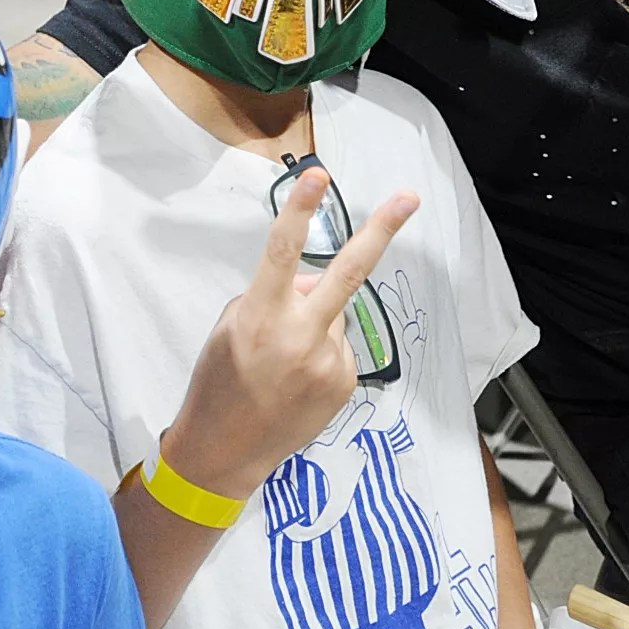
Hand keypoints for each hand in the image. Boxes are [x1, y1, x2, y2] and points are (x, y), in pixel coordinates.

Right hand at [159, 169, 417, 499]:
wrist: (226, 452)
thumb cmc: (218, 381)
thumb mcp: (229, 326)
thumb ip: (271, 294)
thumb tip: (312, 282)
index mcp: (260, 316)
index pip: (282, 252)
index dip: (301, 211)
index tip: (319, 176)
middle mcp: (300, 336)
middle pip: (349, 273)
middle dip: (382, 230)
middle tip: (410, 197)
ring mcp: (328, 362)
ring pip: (334, 313)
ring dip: (317, 318)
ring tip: (284, 358)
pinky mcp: (344, 382)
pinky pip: (339, 344)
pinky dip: (323, 348)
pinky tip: (298, 376)